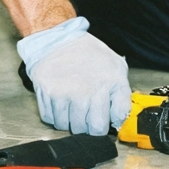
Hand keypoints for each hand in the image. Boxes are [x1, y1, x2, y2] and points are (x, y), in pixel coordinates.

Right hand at [18, 17, 131, 134]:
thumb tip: (120, 121)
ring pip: (65, 126)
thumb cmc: (89, 54)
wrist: (59, 39)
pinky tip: (61, 102)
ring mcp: (63, 94)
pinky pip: (49, 118)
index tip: (100, 120)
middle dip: (86, 125)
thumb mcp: (117, 70)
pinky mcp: (46, 93)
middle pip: (83, 130)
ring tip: (73, 105)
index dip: (101, 127)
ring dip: (69, 121)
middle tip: (86, 112)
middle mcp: (84, 93)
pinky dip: (55, 115)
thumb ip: (123, 98)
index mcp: (105, 87)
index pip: (101, 128)